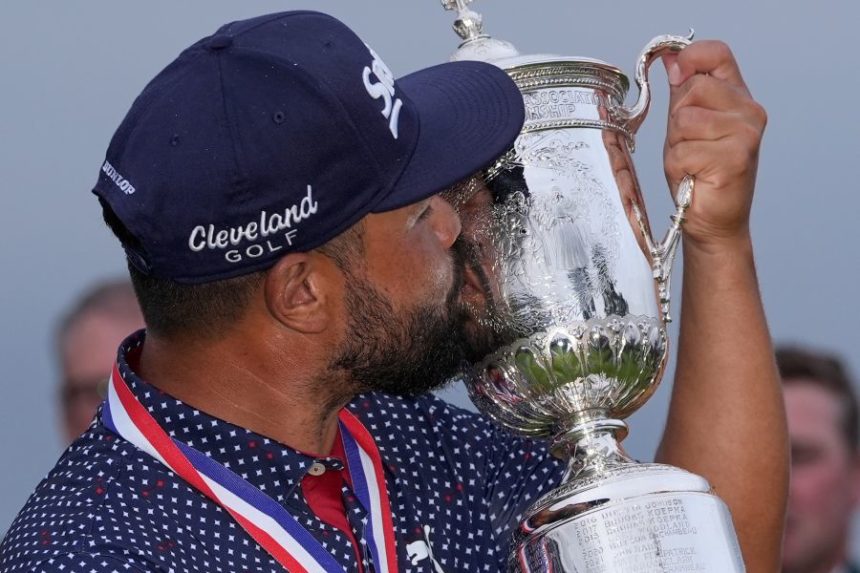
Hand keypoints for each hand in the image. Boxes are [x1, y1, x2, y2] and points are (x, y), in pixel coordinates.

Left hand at [662, 41, 766, 251]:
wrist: (715, 222)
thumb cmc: (699, 176)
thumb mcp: (686, 127)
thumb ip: (682, 93)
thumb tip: (671, 60)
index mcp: (738, 98)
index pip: (717, 54)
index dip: (690, 58)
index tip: (676, 76)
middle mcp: (749, 111)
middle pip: (694, 88)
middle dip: (677, 120)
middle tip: (688, 145)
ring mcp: (747, 133)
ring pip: (685, 119)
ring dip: (676, 146)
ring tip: (692, 163)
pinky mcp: (736, 156)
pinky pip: (684, 149)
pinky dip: (680, 167)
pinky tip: (695, 177)